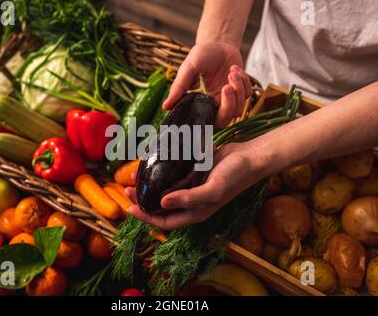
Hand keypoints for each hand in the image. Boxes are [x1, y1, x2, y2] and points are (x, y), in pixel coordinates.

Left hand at [125, 142, 265, 229]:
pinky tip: (151, 162)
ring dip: (150, 185)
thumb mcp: (214, 189)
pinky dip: (160, 171)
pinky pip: (171, 174)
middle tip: (128, 189)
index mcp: (195, 211)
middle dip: (143, 200)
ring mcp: (191, 186)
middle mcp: (190, 201)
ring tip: (135, 176)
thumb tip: (162, 203)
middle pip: (161, 206)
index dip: (147, 217)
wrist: (249, 157)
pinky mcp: (192, 172)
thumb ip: (189, 198)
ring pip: (164, 189)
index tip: (130, 208)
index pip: (165, 221)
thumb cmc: (235, 176)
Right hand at [163, 42, 251, 127]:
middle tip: (226, 86)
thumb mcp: (188, 69)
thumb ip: (179, 88)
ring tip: (231, 72)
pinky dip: (244, 81)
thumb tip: (165, 107)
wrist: (218, 42)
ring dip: (238, 90)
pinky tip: (234, 69)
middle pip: (225, 120)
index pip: (205, 122)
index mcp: (201, 103)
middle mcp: (215, 104)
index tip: (210, 104)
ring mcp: (229, 99)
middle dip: (228, 105)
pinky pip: (247, 94)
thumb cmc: (201, 55)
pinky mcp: (241, 91)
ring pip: (238, 109)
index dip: (209, 122)